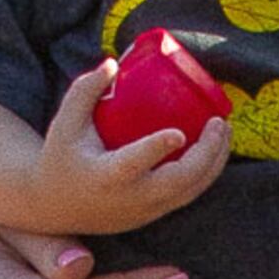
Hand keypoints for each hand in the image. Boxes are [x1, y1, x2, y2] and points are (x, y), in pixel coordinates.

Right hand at [36, 58, 242, 228]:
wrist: (52, 207)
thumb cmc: (61, 156)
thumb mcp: (65, 121)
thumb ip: (87, 89)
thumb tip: (115, 63)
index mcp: (104, 176)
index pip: (133, 165)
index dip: (156, 150)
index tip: (178, 133)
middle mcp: (127, 199)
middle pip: (176, 183)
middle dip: (205, 155)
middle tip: (219, 123)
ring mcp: (142, 211)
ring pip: (188, 193)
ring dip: (213, 164)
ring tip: (225, 132)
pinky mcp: (151, 216)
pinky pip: (186, 196)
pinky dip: (205, 175)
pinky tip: (216, 151)